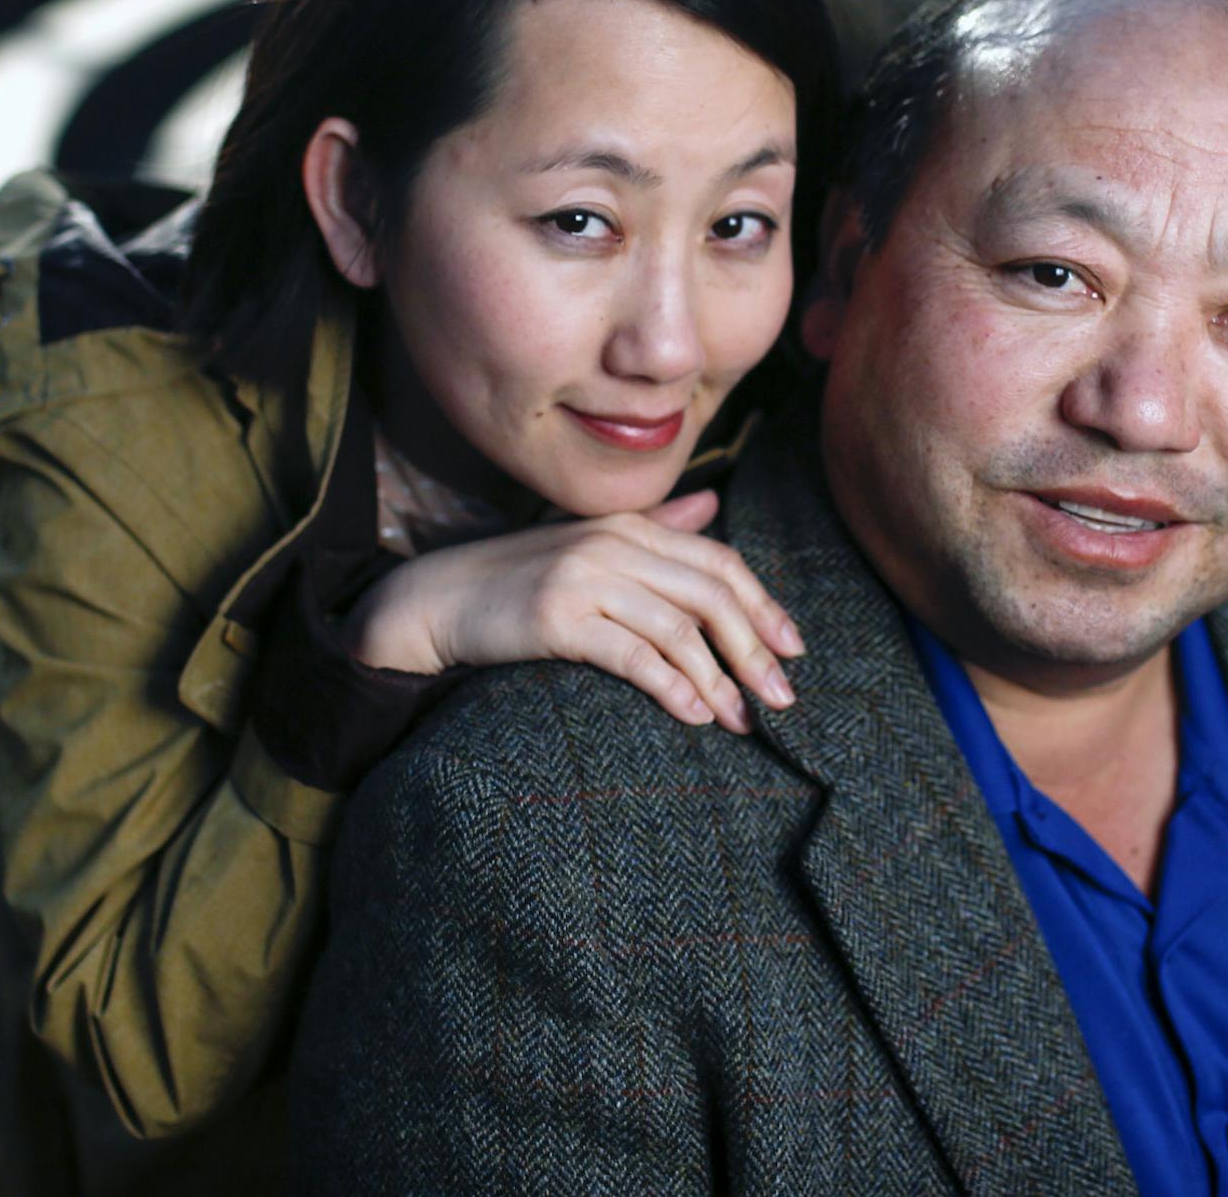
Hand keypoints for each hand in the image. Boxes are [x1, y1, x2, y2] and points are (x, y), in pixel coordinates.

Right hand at [341, 490, 802, 732]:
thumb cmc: (517, 579)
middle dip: (754, 649)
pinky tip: (694, 715)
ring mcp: (584, 578)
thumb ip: (654, 529)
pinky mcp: (557, 618)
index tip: (793, 650)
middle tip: (783, 698)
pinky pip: (632, 654)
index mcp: (627, 526)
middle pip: (710, 595)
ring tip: (741, 720)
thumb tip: (710, 507)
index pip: (718, 562)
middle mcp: (611, 544)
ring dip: (720, 679)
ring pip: (678, 628)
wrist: (434, 598)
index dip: (763, 606)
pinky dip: (672, 686)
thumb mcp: (588, 544)